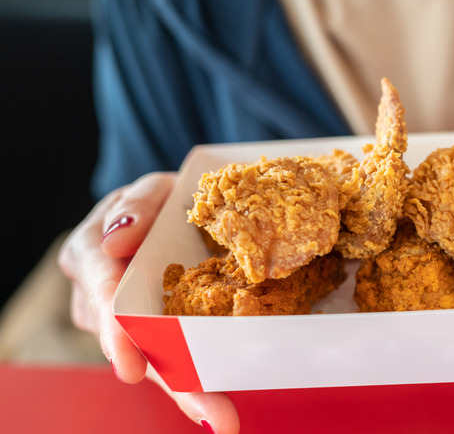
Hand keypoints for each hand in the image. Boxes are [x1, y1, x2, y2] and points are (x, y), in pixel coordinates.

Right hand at [58, 172, 239, 432]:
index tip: (131, 366)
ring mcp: (125, 316)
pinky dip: (191, 377)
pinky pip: (170, 354)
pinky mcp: (154, 327)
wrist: (175, 210)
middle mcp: (101, 293)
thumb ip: (137, 205)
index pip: (102, 293)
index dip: (116, 330)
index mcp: (93, 254)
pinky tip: (215, 405)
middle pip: (129, 342)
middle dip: (167, 379)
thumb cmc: (163, 199)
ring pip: (151, 356)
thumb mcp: (154, 188)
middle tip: (205, 411)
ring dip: (183, 386)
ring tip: (215, 414)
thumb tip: (116, 239)